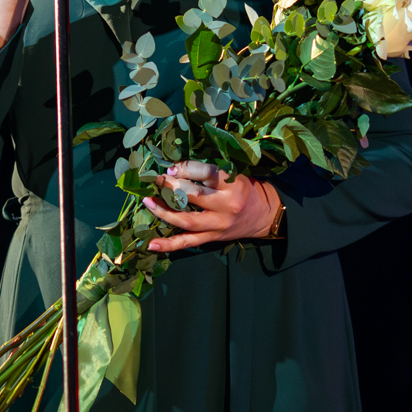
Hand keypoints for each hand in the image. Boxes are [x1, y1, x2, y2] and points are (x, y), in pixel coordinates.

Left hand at [142, 162, 278, 251]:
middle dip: (170, 187)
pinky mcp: (212, 238)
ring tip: (148, 201)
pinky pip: (188, 242)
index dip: (185, 168)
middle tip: (155, 180)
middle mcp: (225, 205)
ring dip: (164, 211)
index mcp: (233, 184)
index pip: (205, 173)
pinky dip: (169, 245)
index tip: (170, 167)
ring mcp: (218, 224)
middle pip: (193, 196)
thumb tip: (176, 166)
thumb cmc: (245, 189)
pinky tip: (151, 244)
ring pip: (187, 220)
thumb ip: (210, 171)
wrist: (264, 215)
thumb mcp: (234, 173)